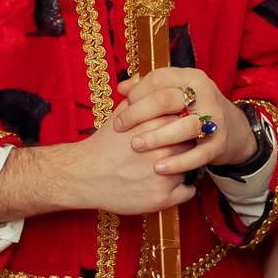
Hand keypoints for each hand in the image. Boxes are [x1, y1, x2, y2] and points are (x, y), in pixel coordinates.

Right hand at [0, 111, 194, 222]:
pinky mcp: (162, 197)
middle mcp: (163, 148)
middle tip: (170, 150)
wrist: (84, 175)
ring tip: (165, 167)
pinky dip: (181, 189)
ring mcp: (164, 175)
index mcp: (156, 125)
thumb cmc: (104, 144)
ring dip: (183, 167)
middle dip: (183, 146)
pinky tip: (166, 184)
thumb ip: (140, 96)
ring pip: (192, 167)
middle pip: (191, 143)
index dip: (181, 125)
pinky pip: (189, 191)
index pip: (186, 120)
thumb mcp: (121, 113)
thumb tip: (151, 79)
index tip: (174, 131)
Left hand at [113, 67, 255, 180]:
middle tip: (120, 127)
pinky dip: (178, 163)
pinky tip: (159, 168)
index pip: (158, 79)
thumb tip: (122, 88)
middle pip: (166, 100)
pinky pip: (197, 154)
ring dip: (156, 137)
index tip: (123, 107)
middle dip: (139, 114)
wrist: (232, 129)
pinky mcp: (220, 143)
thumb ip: (148, 88)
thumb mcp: (175, 93)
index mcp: (191, 77)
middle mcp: (205, 94)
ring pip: (183, 126)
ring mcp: (215, 119)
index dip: (136, 93)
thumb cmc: (193, 110)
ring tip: (136, 145)